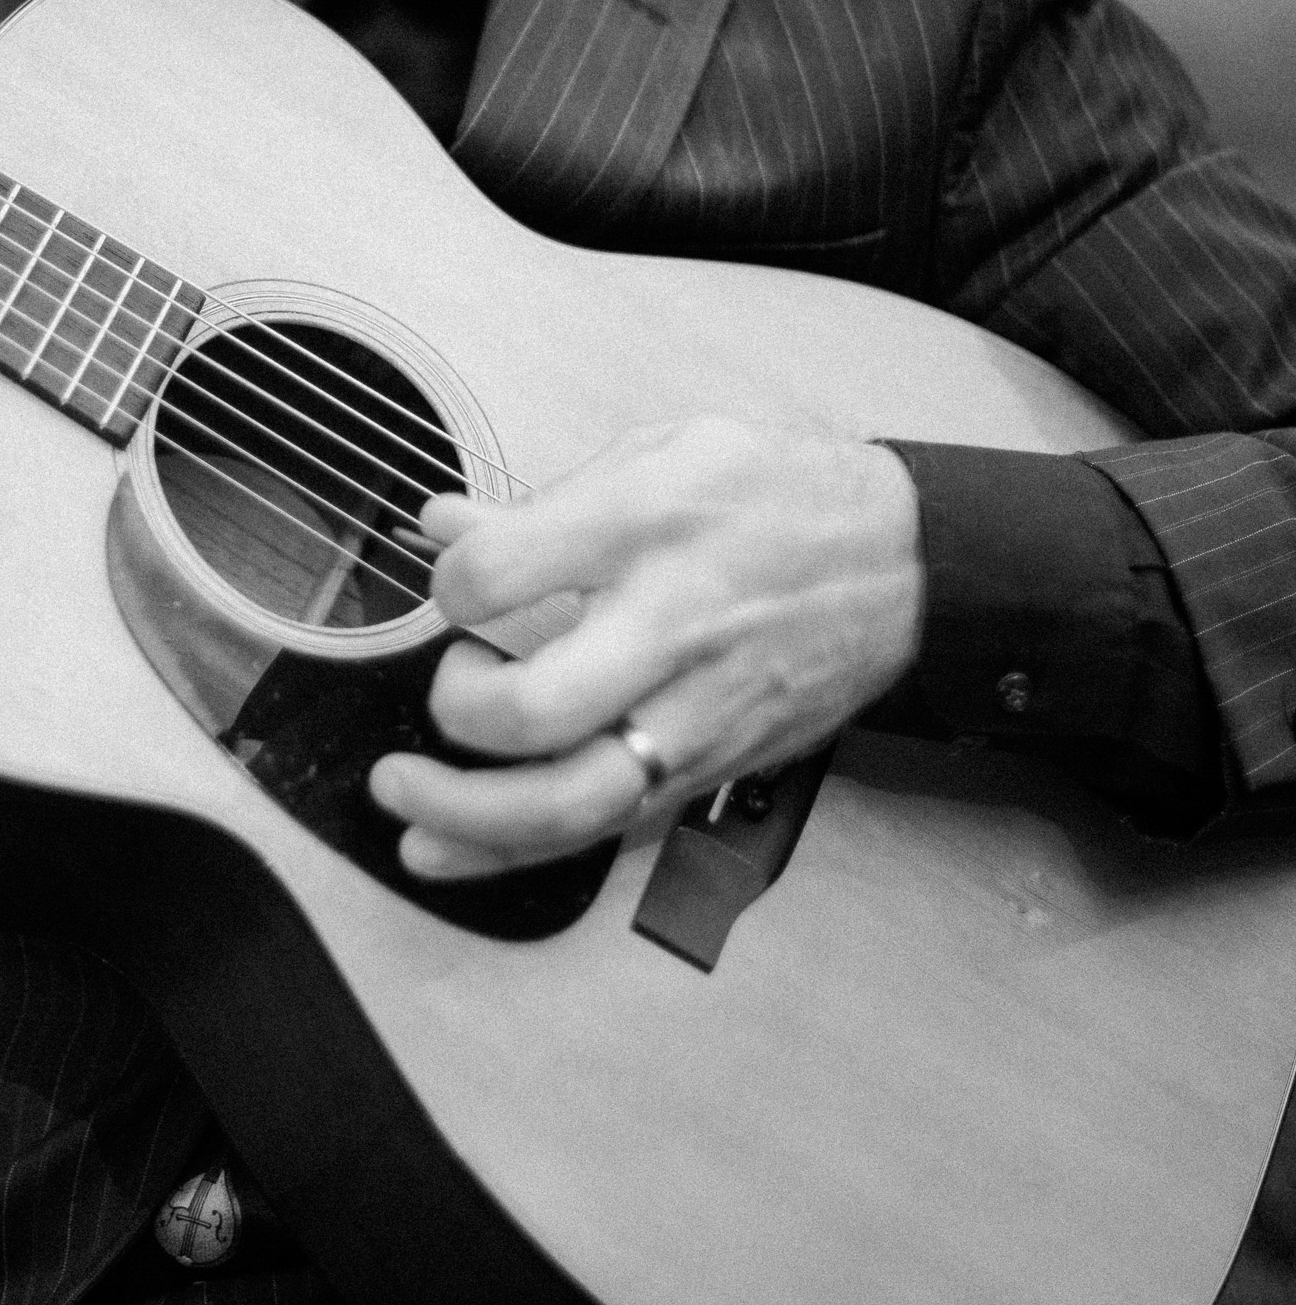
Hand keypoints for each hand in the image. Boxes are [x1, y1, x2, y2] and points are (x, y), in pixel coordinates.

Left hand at [368, 416, 925, 878]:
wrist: (903, 565)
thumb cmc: (778, 498)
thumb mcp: (667, 452)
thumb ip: (549, 501)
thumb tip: (443, 526)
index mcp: (650, 524)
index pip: (507, 571)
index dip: (450, 583)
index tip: (450, 582)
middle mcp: (672, 626)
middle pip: (539, 709)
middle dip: (460, 708)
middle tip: (450, 682)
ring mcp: (696, 713)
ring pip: (570, 801)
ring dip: (466, 813)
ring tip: (400, 790)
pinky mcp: (711, 769)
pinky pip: (604, 830)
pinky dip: (512, 853)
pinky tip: (446, 849)